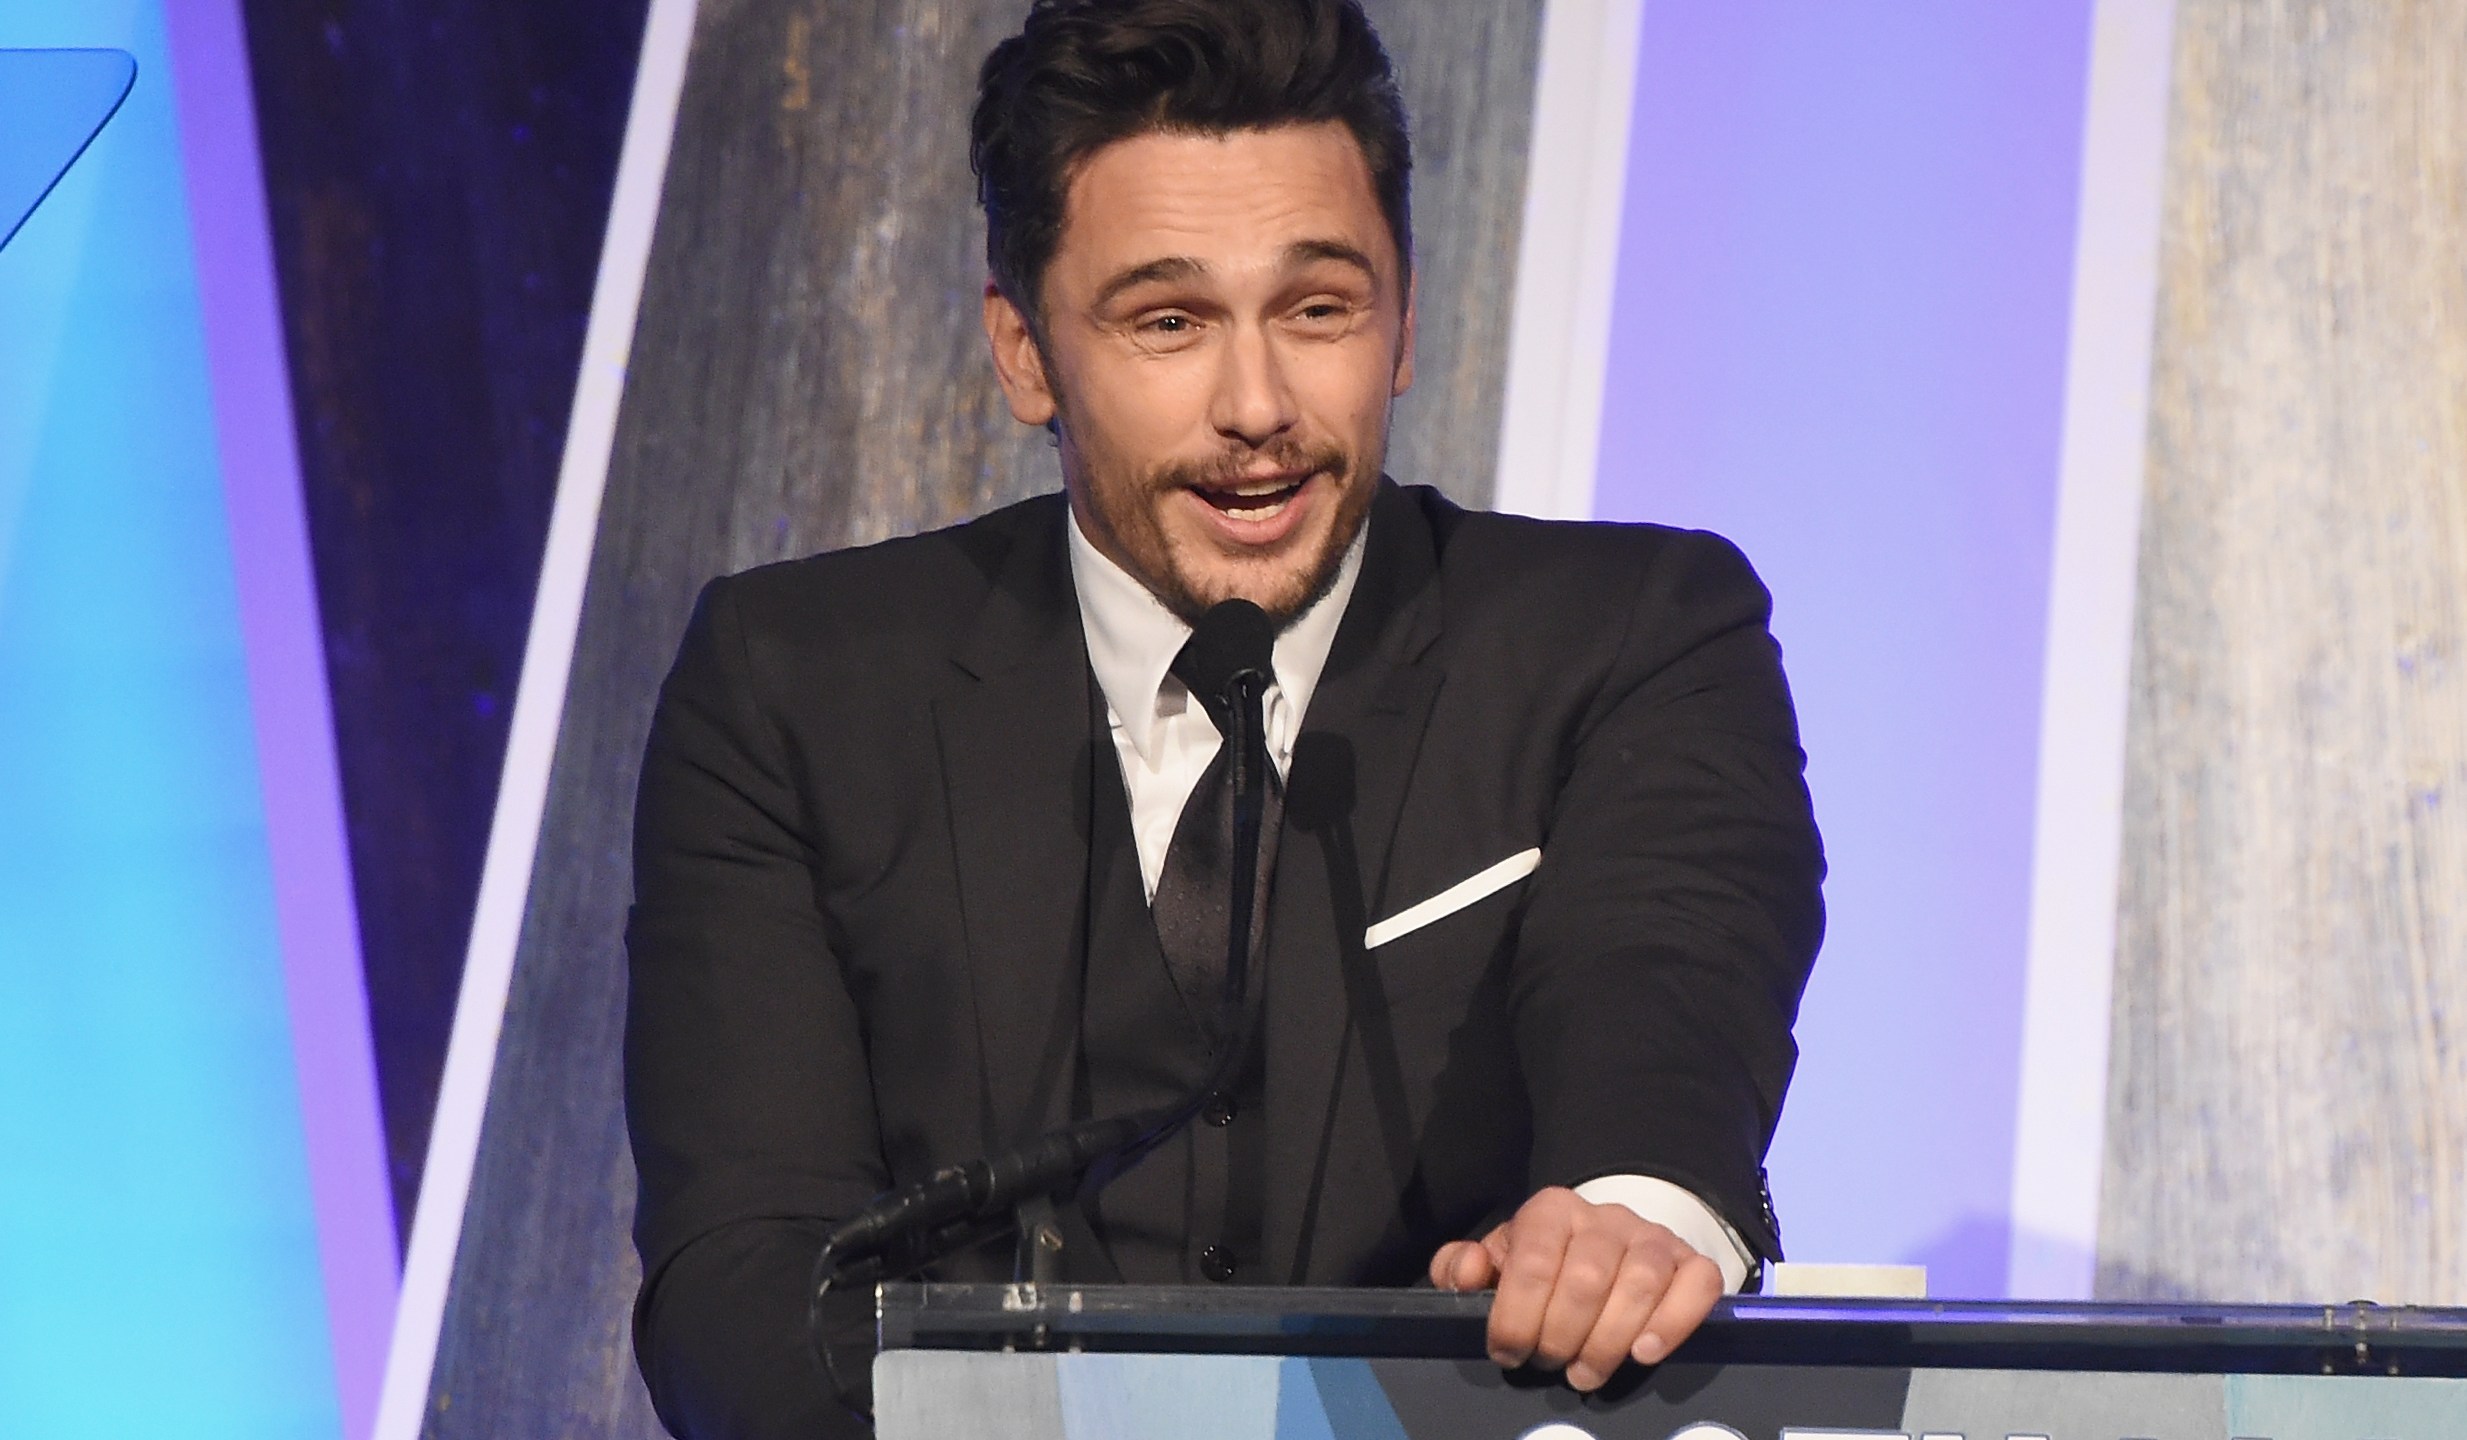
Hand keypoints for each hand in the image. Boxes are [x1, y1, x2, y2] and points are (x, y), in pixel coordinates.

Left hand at [1429, 1186, 1722, 1390]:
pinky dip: (1673, 1323)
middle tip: (1550, 1364)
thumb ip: (1463, 1267)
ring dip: (1608, 1341)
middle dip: (1561, 1336)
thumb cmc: (1545, 1265)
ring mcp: (1654, 1236)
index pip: (1533, 1260)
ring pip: (1641, 1283)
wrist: (1610, 1248)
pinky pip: (1697, 1285)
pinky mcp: (1694, 1262)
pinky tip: (1643, 1353)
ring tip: (1586, 1373)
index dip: (1516, 1316)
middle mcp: (1606, 1216)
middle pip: (1586, 1279)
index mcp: (1551, 1210)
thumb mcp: (1498, 1263)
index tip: (1508, 1353)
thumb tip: (1468, 1272)